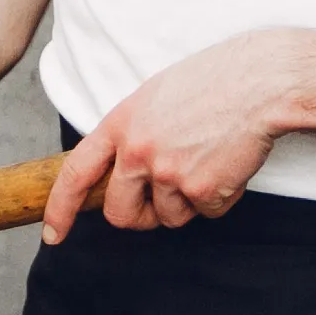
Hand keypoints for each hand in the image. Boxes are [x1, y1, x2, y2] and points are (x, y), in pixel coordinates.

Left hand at [42, 30, 308, 239]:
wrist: (262, 82)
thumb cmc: (215, 81)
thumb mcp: (156, 97)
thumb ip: (133, 133)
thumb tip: (125, 170)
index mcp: (121, 124)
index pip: (76, 173)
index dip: (61, 209)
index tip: (53, 233)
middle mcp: (138, 151)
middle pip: (121, 214)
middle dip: (141, 217)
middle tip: (162, 202)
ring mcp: (169, 173)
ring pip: (170, 217)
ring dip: (189, 201)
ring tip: (209, 160)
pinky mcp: (202, 190)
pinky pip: (207, 213)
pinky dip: (220, 197)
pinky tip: (229, 163)